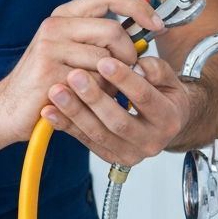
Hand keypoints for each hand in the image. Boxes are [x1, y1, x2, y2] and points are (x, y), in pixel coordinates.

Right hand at [0, 0, 164, 144]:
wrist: (8, 108)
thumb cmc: (45, 81)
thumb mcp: (73, 51)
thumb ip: (102, 40)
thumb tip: (144, 34)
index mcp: (64, 15)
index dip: (137, 7)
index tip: (157, 24)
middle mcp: (55, 25)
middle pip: (113, 30)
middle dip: (127, 55)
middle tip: (123, 73)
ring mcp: (50, 47)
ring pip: (106, 60)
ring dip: (110, 81)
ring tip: (95, 90)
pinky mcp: (49, 71)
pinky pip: (93, 82)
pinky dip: (96, 95)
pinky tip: (81, 99)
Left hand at [40, 55, 192, 166]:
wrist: (163, 124)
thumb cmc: (162, 95)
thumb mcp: (167, 79)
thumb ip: (155, 69)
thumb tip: (137, 65)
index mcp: (168, 119)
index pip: (145, 98)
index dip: (124, 80)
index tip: (104, 61)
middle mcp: (150, 141)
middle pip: (118, 121)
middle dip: (94, 98)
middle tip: (74, 75)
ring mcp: (129, 153)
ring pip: (98, 133)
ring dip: (74, 112)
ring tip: (56, 90)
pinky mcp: (110, 157)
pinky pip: (84, 141)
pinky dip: (65, 125)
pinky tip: (49, 111)